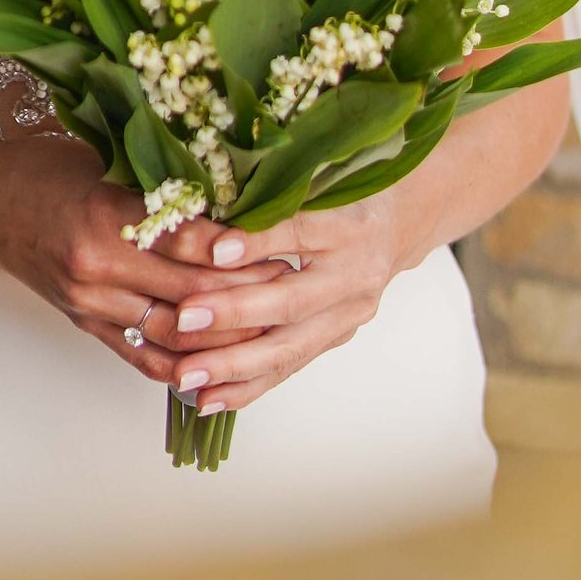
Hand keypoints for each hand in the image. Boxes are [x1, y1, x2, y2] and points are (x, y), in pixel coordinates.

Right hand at [0, 136, 291, 387]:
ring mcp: (90, 304)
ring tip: (272, 324)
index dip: (243, 247)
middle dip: (248, 293)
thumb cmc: (48, 168)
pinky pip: (143, 358)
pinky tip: (223, 366)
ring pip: (174, 335)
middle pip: (191, 294)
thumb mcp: (107, 156)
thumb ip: (166, 177)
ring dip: (227, 337)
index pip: (190, 241)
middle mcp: (96, 268)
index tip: (286, 241)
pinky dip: (186, 367)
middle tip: (295, 284)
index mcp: (106, 215)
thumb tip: (241, 185)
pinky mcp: (86, 325)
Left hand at [150, 187, 418, 417]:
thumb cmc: (344, 190)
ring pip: (288, 348)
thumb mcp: (312, 180)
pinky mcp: (336, 339)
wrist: (397, 224)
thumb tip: (197, 212)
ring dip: (232, 366)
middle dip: (234, 315)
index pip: (298, 232)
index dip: (256, 242)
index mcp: (348, 225)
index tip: (213, 252)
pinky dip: (245, 387)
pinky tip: (207, 399)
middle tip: (183, 320)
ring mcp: (348, 315)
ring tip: (185, 375)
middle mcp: (354, 275)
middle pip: (291, 301)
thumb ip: (265, 197)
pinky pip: (288, 368)